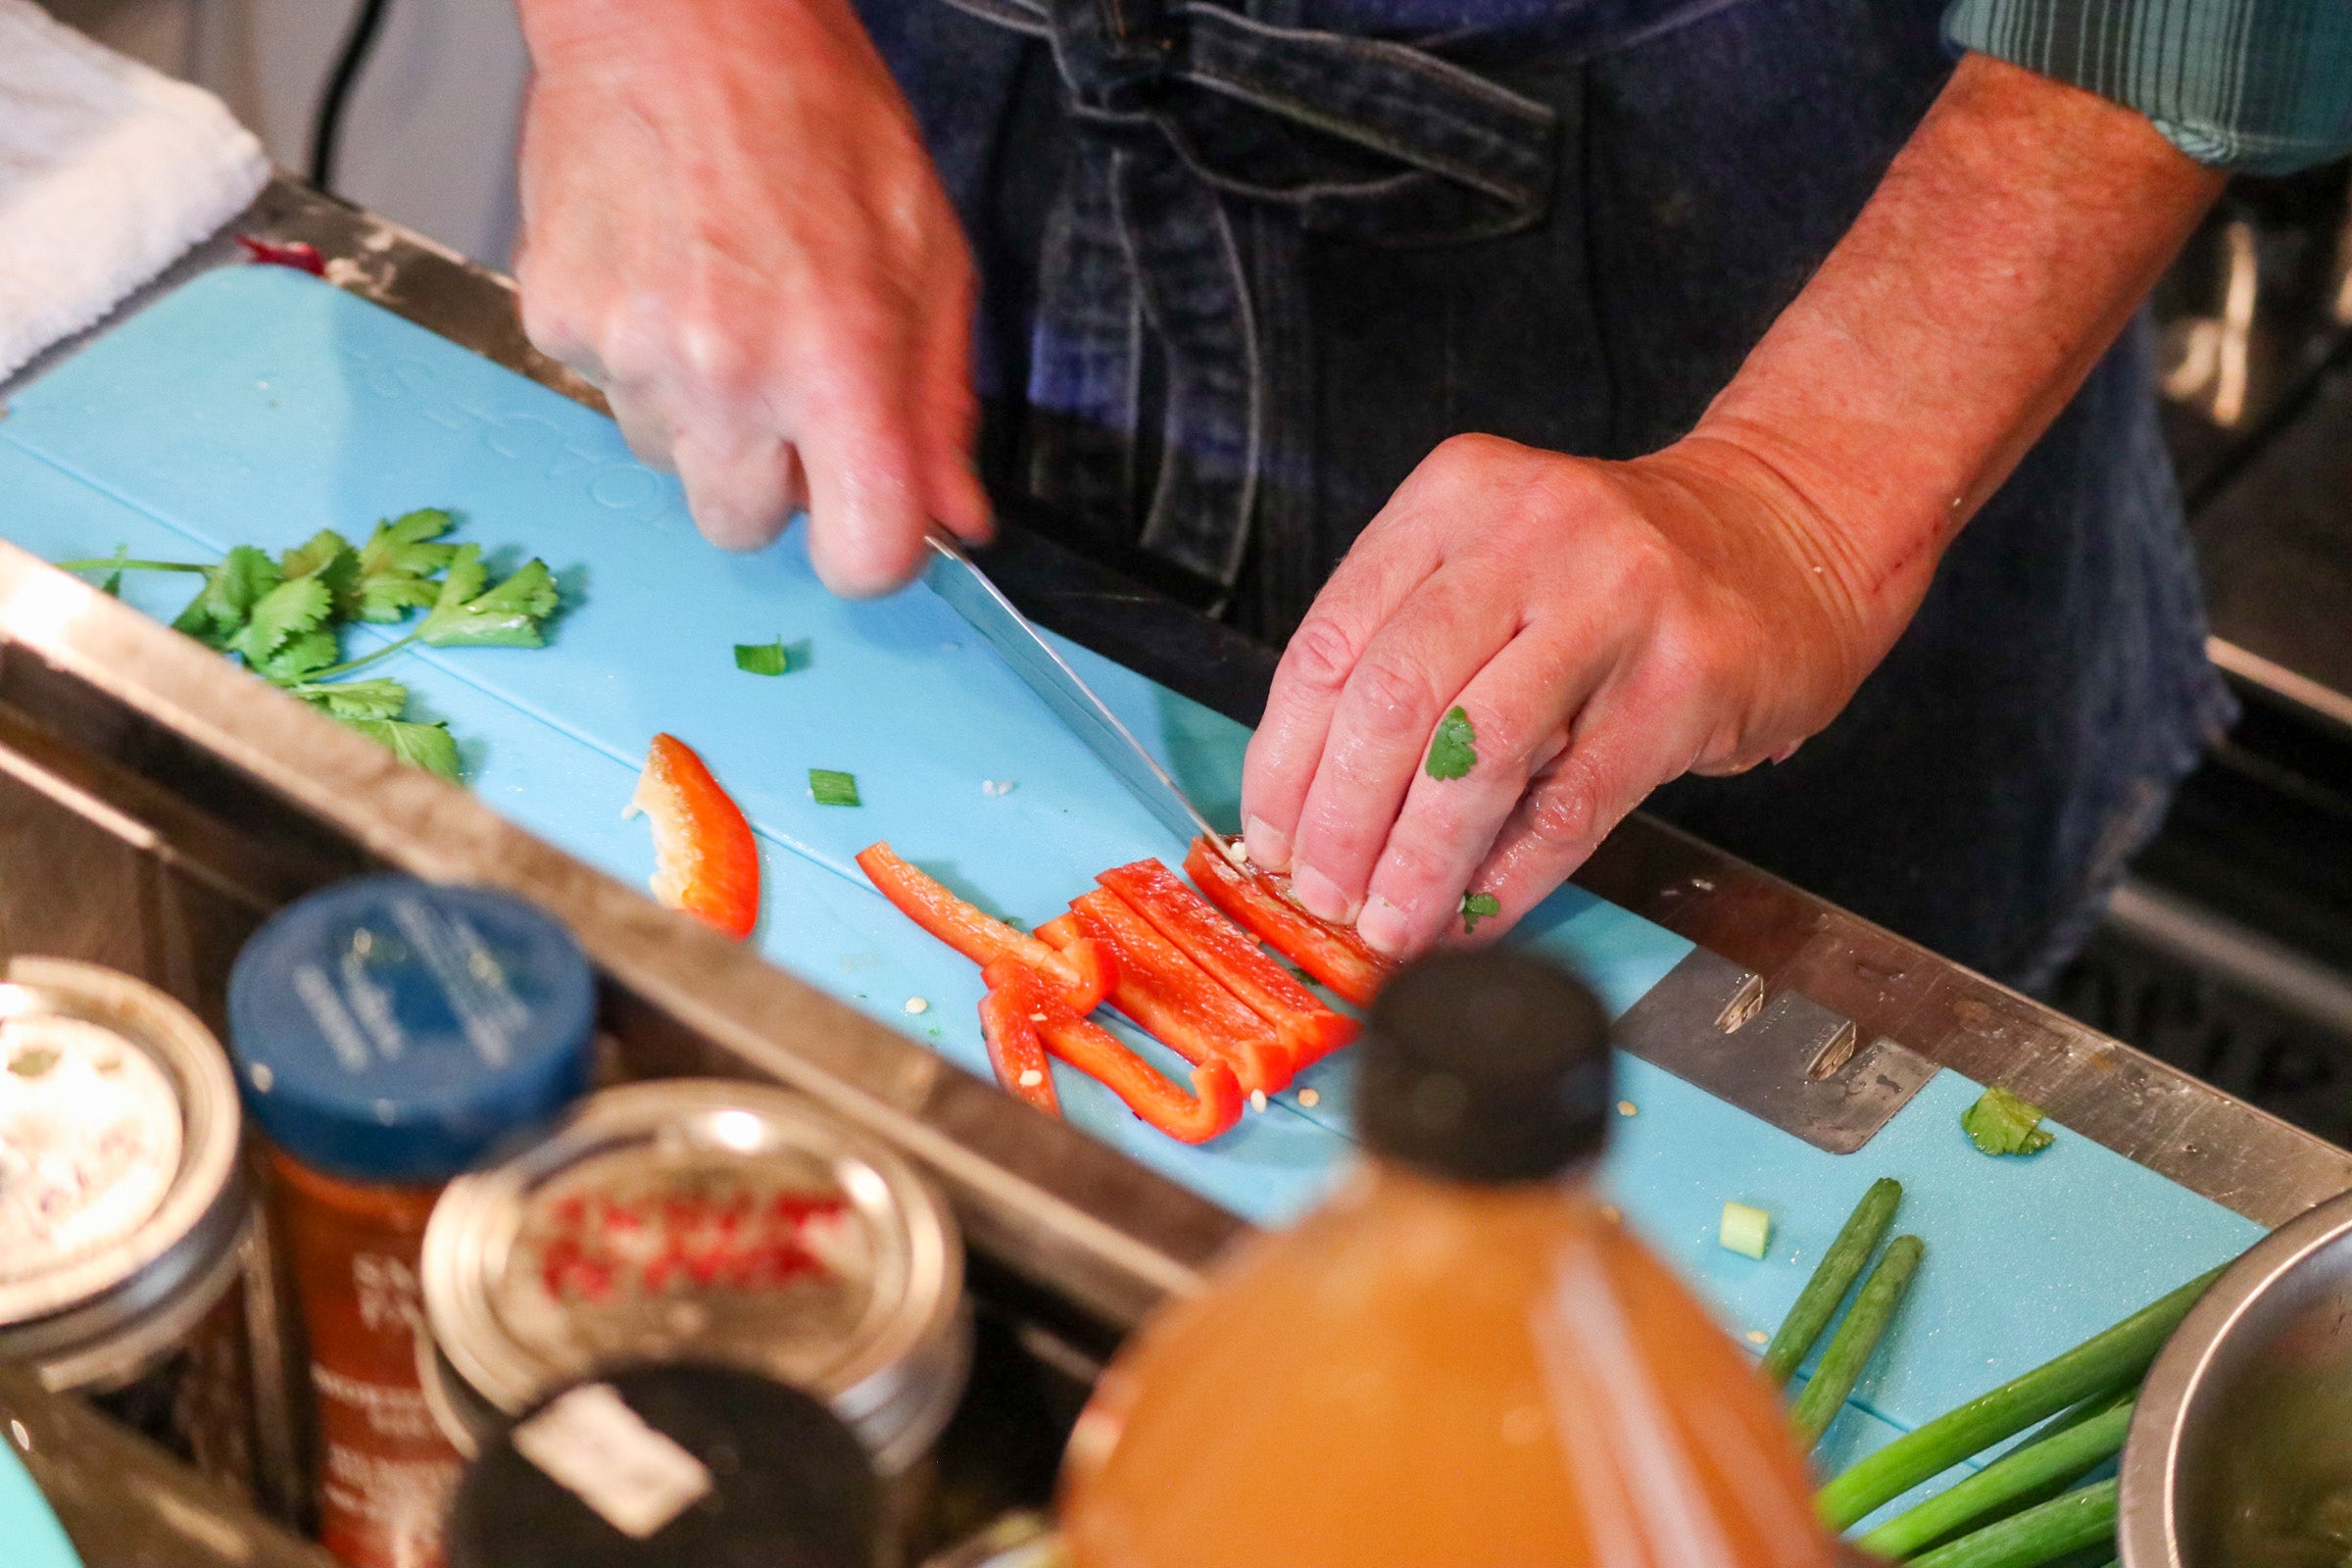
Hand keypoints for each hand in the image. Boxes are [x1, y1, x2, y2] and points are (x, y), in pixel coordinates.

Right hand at [512, 0, 988, 593]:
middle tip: (788, 382)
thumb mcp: (929, 257)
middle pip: (745, 529)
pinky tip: (668, 276)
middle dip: (774, 481)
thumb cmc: (814, 117)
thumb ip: (940, 405)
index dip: (870, 551)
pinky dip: (641, 361)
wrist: (680, 19)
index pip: (860, 556)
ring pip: (673, 464)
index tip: (870, 518)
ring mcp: (631, 355)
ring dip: (704, 416)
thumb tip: (955, 515)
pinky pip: (609, 397)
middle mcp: (727, 374)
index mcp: (837, 362)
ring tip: (725, 301)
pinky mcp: (559, 325)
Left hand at [1239, 433, 1886, 957]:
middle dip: (1340, 824)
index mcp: (1452, 498)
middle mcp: (1528, 532)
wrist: (1789, 530)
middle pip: (1390, 700)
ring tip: (1389, 924)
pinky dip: (1510, 876)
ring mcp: (1615, 599)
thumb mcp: (1495, 566)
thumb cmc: (1617, 572)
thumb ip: (1410, 656)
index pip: (1327, 646)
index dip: (1284, 765)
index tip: (1271, 843)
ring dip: (1416, 861)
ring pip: (1475, 754)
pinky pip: (1572, 802)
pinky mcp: (1686, 677)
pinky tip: (1476, 918)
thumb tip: (1315, 816)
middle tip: (1323, 899)